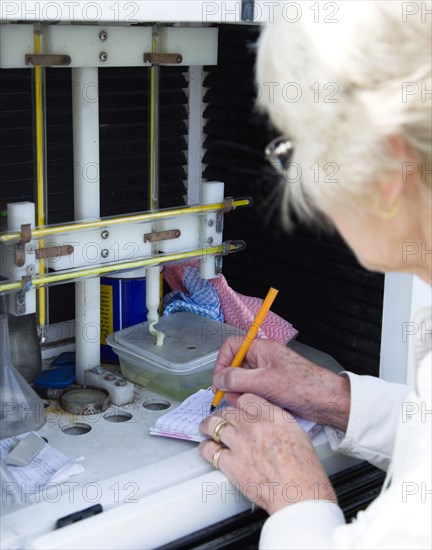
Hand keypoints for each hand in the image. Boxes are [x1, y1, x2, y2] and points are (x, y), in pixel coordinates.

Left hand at [199, 394, 336, 514]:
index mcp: (272, 416)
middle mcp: (253, 426)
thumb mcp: (297, 433)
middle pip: (229, 411)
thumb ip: (279, 422)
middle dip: (223, 414)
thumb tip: (269, 422)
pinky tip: (206, 447)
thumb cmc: (304, 470)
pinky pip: (209, 450)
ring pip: (215, 425)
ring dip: (208, 426)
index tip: (237, 406)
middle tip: (220, 417)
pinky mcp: (230, 463)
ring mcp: (240, 443)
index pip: (247, 399)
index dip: (239, 402)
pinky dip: (206, 448)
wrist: (298, 493)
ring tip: (206, 427)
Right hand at [213, 338, 349, 430]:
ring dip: (240, 392)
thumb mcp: (263, 381)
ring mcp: (268, 373)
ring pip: (244, 380)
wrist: (326, 400)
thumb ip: (236, 379)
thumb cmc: (303, 385)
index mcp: (262, 348)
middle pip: (236, 365)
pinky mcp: (273, 387)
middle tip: (230, 396)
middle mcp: (264, 358)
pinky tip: (255, 407)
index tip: (219, 380)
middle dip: (231, 382)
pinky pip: (254, 391)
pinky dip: (250, 399)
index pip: (232, 347)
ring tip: (244, 403)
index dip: (222, 362)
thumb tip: (218, 379)